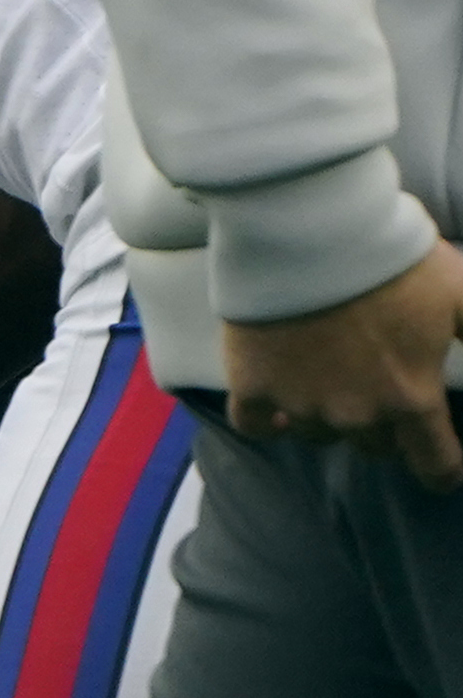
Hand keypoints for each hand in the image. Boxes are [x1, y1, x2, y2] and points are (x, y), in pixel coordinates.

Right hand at [222, 240, 462, 489]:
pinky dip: (270, 423)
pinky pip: (257, 425)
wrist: (307, 228)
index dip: (444, 469)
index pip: (436, 465)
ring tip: (330, 382)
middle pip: (375, 448)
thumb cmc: (393, 259)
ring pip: (320, 435)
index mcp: (412, 397)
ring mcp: (300, 402)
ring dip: (330, 417)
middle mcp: (357, 413)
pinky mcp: (253, 383)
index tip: (443, 462)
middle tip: (381, 389)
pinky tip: (279, 411)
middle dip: (385, 428)